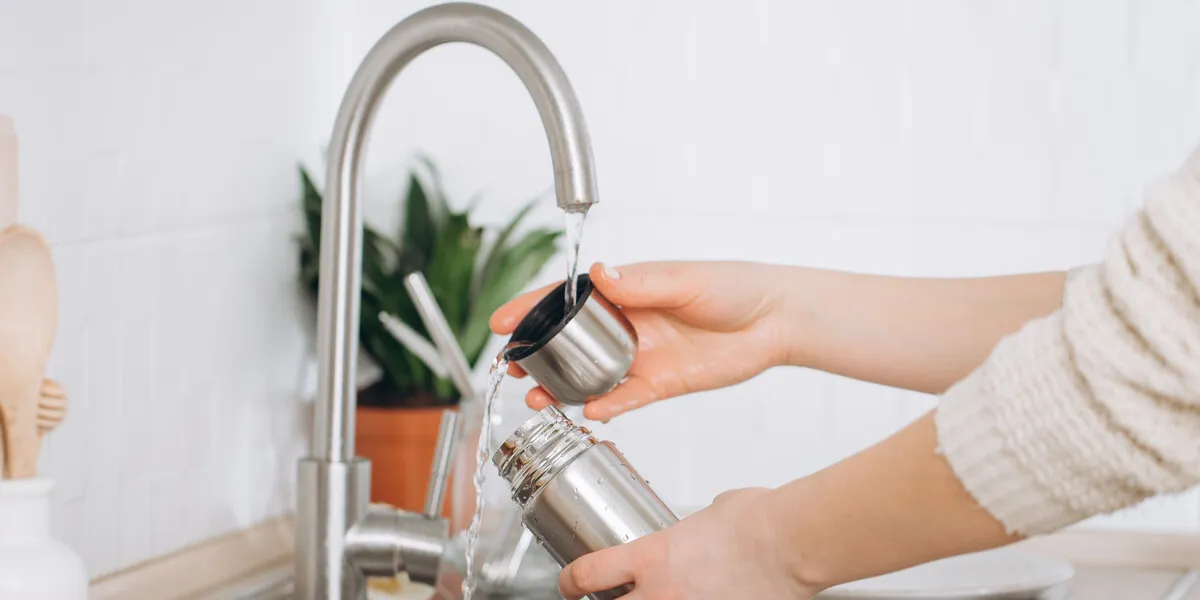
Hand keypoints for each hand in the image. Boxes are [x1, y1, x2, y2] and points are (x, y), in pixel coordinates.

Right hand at [489, 261, 791, 420]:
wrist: (774, 321)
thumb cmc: (733, 287)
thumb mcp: (685, 280)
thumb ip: (642, 283)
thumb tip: (600, 274)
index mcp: (626, 290)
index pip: (568, 298)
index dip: (532, 309)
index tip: (502, 321)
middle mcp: (627, 323)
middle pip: (568, 340)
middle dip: (536, 353)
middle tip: (511, 367)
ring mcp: (641, 354)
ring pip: (589, 373)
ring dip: (561, 386)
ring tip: (537, 400)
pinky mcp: (661, 382)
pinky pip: (625, 397)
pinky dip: (605, 406)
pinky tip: (589, 411)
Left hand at [557, 488, 817, 599]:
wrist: (791, 541)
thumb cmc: (758, 520)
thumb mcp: (710, 513)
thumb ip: (694, 527)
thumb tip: (702, 527)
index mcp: (653, 556)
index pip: (589, 574)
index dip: (570, 582)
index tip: (569, 584)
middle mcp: (661, 593)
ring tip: (657, 599)